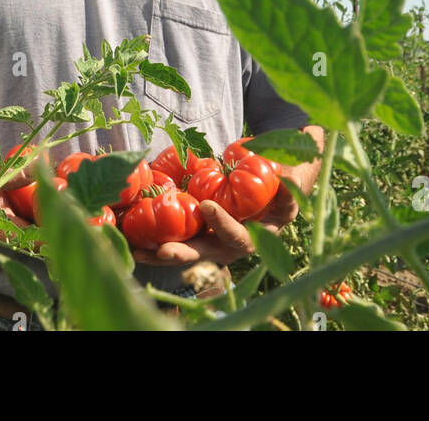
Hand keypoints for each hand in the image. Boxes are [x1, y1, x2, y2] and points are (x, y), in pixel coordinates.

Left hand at [130, 185, 299, 266]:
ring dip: (166, 254)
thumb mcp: (293, 175)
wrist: (278, 180)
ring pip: (192, 253)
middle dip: (187, 252)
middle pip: (210, 253)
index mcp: (264, 233)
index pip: (244, 234)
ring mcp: (221, 241)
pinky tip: (135, 244)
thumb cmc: (285, 174)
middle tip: (165, 249)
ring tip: (140, 252)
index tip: (207, 207)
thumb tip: (285, 177)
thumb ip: (290, 179)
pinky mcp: (204, 234)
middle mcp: (241, 243)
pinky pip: (181, 242)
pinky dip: (157, 245)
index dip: (226, 224)